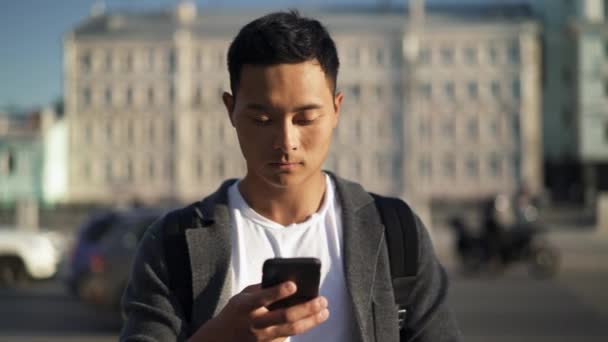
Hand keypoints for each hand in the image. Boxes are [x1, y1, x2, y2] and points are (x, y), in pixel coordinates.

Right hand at [188, 281, 328, 341]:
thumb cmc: (237, 312)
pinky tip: (311, 319)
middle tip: (322, 300)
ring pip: (291, 330)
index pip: (263, 298)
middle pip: (284, 316)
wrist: (221, 339)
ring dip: (311, 320)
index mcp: (245, 306)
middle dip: (306, 308)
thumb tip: (287, 281)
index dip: (279, 292)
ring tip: (324, 311)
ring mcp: (261, 337)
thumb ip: (261, 289)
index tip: (294, 285)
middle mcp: (254, 323)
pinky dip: (302, 327)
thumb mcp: (242, 297)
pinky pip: (288, 336)